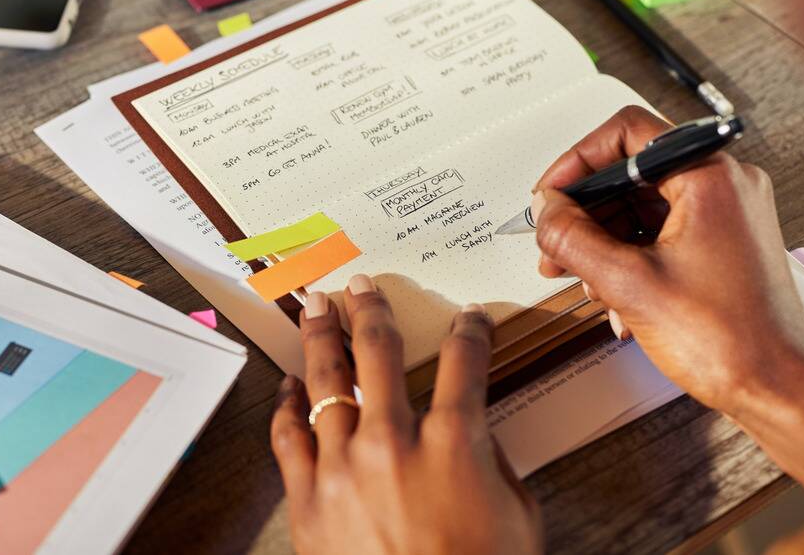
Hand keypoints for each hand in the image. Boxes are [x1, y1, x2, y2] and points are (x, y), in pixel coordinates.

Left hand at [270, 275, 540, 554]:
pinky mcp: (308, 499)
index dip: (470, 331)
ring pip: (325, 381)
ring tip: (314, 307)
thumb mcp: (516, 517)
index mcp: (456, 441)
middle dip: (371, 310)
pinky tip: (289, 386)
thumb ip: (494, 463)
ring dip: (320, 337)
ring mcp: (344, 467)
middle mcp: (394, 441)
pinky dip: (286, 406)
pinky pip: (288, 437)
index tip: (469, 319)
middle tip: (362, 287)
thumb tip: (476, 434)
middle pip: (378, 352)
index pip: (465, 362)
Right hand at [532, 106, 803, 514]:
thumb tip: (546, 210)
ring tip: (579, 276)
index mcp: (711, 177)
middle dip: (585, 212)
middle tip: (555, 242)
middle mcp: (725, 186)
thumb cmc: (731, 342)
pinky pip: (662, 233)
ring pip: (643, 207)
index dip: (577, 163)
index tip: (551, 196)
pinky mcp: (723, 245)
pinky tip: (612, 297)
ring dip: (603, 240)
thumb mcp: (627, 284)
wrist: (777, 391)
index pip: (626, 135)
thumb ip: (573, 238)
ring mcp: (726, 216)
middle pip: (631, 173)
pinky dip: (629, 256)